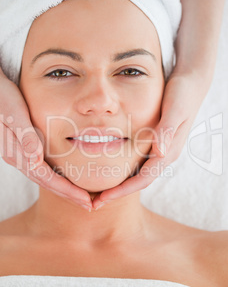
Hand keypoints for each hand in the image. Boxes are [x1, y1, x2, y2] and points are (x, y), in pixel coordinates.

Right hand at [0, 71, 91, 209]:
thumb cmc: (2, 98)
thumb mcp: (15, 114)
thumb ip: (26, 136)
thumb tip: (36, 158)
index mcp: (17, 153)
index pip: (47, 178)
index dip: (67, 190)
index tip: (85, 200)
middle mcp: (18, 158)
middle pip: (47, 183)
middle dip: (68, 196)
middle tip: (90, 207)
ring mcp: (19, 154)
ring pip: (44, 178)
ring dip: (63, 189)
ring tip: (81, 197)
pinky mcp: (22, 148)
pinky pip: (42, 168)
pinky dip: (56, 177)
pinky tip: (65, 178)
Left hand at [92, 69, 211, 209]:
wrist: (192, 83)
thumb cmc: (182, 94)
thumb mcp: (175, 109)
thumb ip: (167, 130)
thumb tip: (159, 152)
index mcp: (167, 151)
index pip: (143, 180)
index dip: (122, 191)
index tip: (102, 199)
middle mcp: (164, 154)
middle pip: (139, 182)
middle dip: (117, 193)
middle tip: (95, 203)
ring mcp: (160, 150)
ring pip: (138, 174)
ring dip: (119, 185)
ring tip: (98, 192)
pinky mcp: (155, 142)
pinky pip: (137, 162)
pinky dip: (123, 170)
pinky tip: (109, 168)